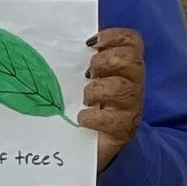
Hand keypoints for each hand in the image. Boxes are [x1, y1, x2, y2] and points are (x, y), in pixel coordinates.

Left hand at [79, 27, 144, 169]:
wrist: (89, 149)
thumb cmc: (85, 108)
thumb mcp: (83, 81)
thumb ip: (79, 62)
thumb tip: (53, 41)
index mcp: (124, 68)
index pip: (132, 41)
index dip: (115, 36)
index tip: (91, 44)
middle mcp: (133, 84)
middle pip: (132, 60)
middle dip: (105, 62)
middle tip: (88, 74)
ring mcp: (131, 107)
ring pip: (123, 88)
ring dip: (97, 90)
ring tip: (85, 98)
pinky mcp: (124, 130)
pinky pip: (114, 119)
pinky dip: (93, 117)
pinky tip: (82, 118)